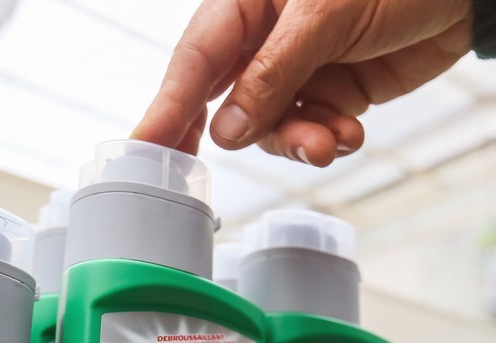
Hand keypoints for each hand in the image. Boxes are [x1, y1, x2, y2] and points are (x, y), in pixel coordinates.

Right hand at [133, 0, 471, 165]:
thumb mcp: (328, 16)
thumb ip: (275, 74)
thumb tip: (226, 129)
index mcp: (249, 4)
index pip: (195, 60)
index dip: (167, 106)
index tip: (145, 147)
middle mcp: (265, 39)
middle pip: (223, 99)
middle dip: (230, 133)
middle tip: (204, 172)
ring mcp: (298, 69)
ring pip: (269, 127)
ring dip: (297, 141)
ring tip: (330, 141)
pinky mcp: (332, 92)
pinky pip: (310, 130)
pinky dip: (327, 139)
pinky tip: (350, 131)